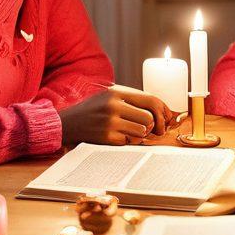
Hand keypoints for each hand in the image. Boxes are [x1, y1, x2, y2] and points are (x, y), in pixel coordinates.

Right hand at [59, 86, 176, 145]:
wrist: (67, 123)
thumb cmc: (94, 109)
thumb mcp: (110, 95)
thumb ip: (133, 99)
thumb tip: (162, 111)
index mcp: (116, 92)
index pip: (150, 99)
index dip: (163, 110)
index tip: (167, 118)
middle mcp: (113, 106)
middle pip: (149, 118)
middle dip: (151, 125)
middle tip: (146, 127)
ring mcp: (109, 123)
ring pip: (142, 131)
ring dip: (140, 134)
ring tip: (130, 130)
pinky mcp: (106, 138)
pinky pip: (130, 142)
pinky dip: (128, 141)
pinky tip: (118, 136)